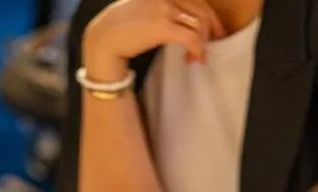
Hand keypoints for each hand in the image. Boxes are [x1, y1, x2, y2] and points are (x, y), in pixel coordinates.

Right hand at [83, 0, 225, 73]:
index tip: (212, 29)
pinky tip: (195, 58)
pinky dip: (198, 49)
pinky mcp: (162, 26)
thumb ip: (161, 6)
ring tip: (197, 57)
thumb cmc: (120, 26)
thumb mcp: (143, 6)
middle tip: (213, 44)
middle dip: (212, 28)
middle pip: (202, 9)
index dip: (207, 14)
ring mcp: (165, 8)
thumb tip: (178, 19)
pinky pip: (191, 37)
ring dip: (203, 42)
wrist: (103, 38)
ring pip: (199, 23)